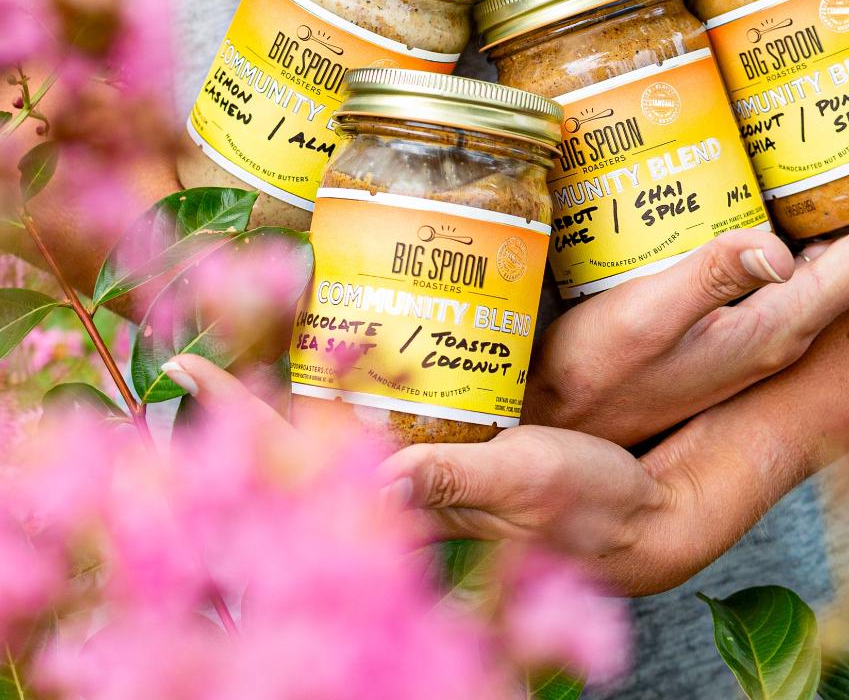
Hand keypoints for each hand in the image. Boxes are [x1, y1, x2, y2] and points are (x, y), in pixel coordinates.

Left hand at [161, 354, 676, 594]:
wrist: (635, 517)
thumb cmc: (591, 505)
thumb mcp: (532, 481)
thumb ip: (459, 479)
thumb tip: (382, 480)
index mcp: (413, 503)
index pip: (305, 470)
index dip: (242, 421)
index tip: (187, 371)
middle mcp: (403, 493)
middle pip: (301, 454)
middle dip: (241, 408)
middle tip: (194, 356)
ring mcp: (423, 476)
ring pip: (335, 444)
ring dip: (286, 405)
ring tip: (246, 358)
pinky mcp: (451, 460)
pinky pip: (380, 429)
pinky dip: (346, 399)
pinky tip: (339, 372)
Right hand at [524, 185, 848, 446]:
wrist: (568, 414)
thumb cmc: (599, 369)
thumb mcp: (646, 318)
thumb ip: (709, 278)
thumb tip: (778, 247)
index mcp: (774, 326)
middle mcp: (778, 330)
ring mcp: (756, 330)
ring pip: (840, 271)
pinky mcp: (729, 322)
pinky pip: (801, 273)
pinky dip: (829, 243)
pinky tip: (817, 219)